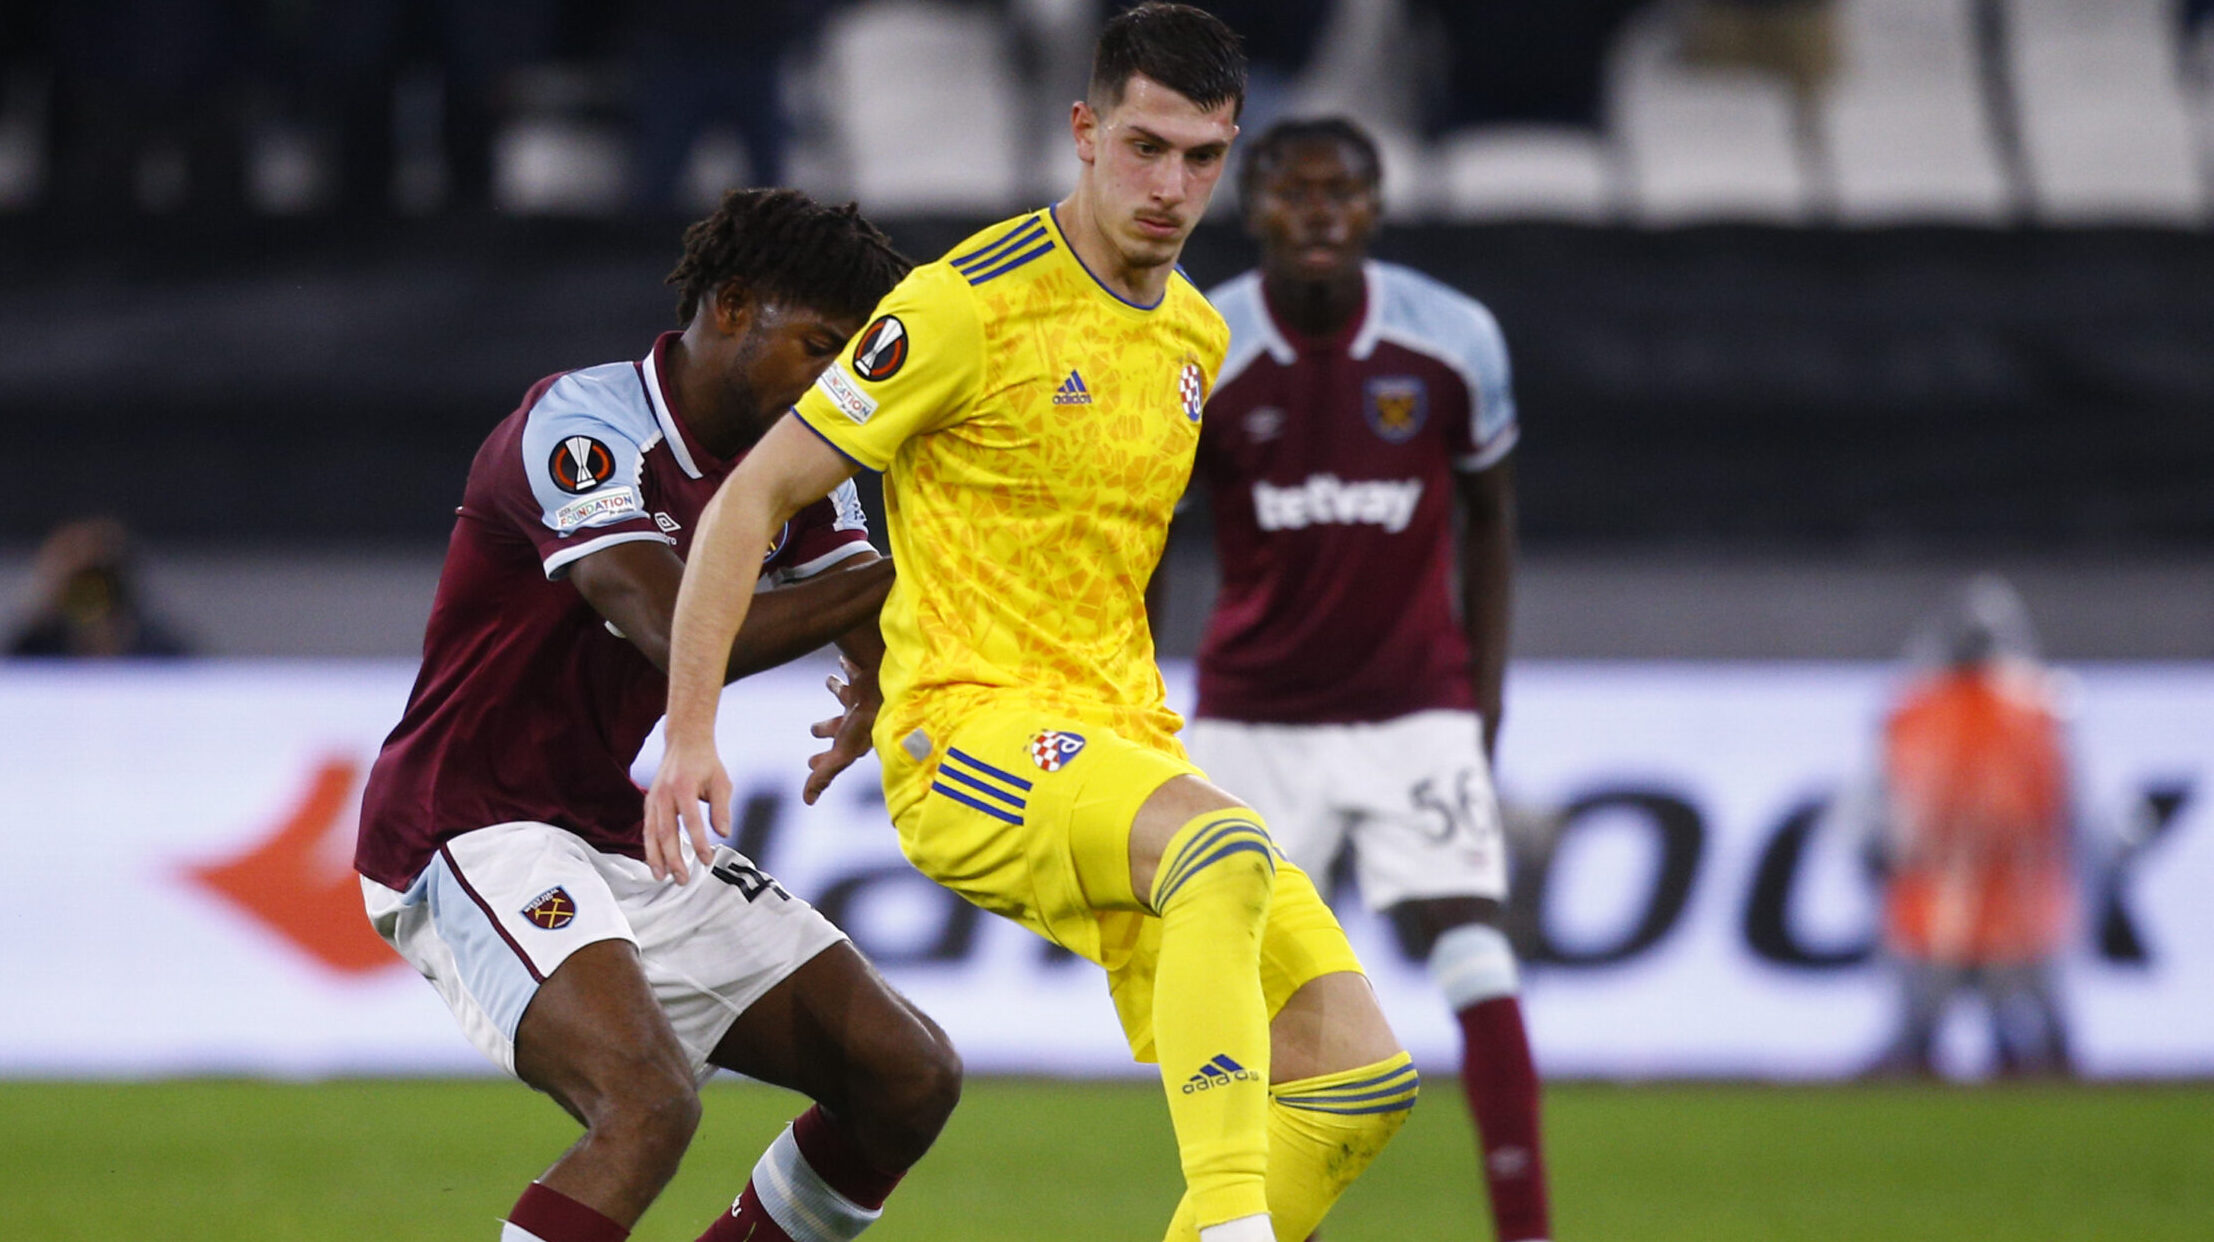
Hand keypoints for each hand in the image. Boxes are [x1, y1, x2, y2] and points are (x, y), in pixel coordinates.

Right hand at [642, 736, 730, 882]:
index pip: (691, 821)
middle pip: (666, 832)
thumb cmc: (705, 763)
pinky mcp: (648, 803)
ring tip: (662, 877)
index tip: (707, 860)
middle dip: (673, 859)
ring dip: (656, 858)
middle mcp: (664, 794)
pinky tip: (655, 862)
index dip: (698, 843)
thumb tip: (724, 833)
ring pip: (651, 833)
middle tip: (682, 879)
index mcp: (683, 787)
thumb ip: (722, 808)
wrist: (684, 742)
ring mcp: (653, 799)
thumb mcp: (721, 782)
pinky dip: (649, 847)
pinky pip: (647, 829)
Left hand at [803, 657, 879, 804]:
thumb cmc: (868, 724)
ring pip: (845, 695)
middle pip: (838, 726)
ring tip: (828, 680)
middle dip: (826, 728)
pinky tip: (842, 658)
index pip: (833, 755)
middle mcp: (857, 720)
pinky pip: (854, 669)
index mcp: (852, 740)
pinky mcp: (865, 678)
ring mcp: (862, 698)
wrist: (893, 690)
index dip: (821, 761)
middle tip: (813, 729)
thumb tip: (807, 801)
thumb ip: (824, 776)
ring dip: (836, 689)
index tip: (808, 763)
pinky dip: (847, 666)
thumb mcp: (843, 754)